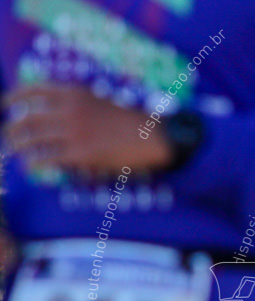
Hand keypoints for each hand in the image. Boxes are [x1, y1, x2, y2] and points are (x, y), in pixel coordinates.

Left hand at [2, 84, 172, 176]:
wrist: (152, 137)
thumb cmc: (129, 122)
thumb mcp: (99, 102)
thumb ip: (76, 103)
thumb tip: (54, 113)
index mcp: (75, 94)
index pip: (34, 90)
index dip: (14, 96)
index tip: (4, 103)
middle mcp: (70, 110)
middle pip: (28, 117)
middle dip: (12, 128)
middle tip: (7, 135)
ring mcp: (74, 133)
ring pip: (34, 139)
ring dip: (18, 146)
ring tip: (11, 152)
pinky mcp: (80, 154)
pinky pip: (48, 158)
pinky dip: (34, 163)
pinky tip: (29, 167)